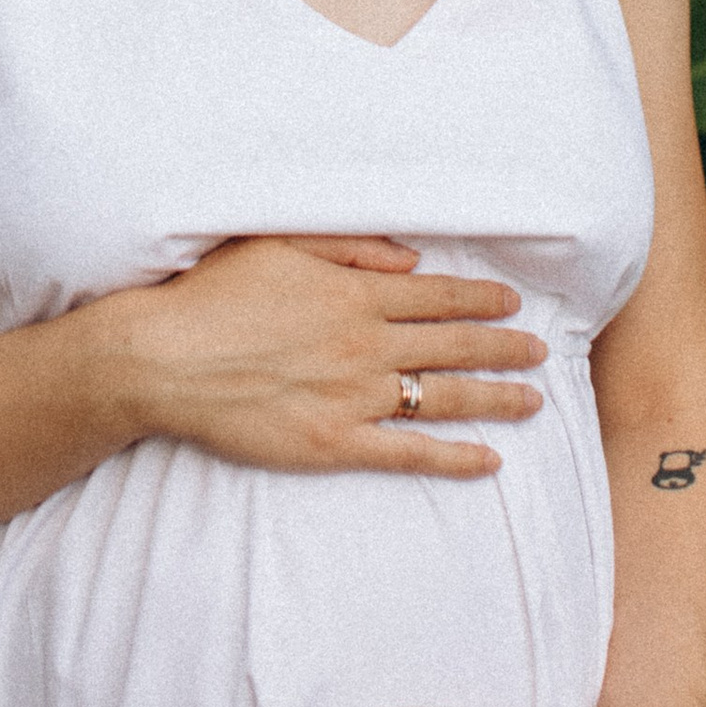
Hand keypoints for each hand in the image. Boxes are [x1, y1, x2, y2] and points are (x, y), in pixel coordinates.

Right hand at [109, 236, 544, 479]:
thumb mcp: (279, 244)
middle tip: (542, 351)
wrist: (163, 358)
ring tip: (533, 402)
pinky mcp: (335, 444)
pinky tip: (489, 462)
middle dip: (505, 347)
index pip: (437, 295)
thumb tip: (411, 257)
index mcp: (355, 294)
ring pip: (444, 398)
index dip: (481, 300)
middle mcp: (366, 344)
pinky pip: (409, 454)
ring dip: (496, 398)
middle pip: (454, 345)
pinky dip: (454, 459)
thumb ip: (350, 246)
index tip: (514, 303)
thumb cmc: (212, 295)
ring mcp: (354, 397)